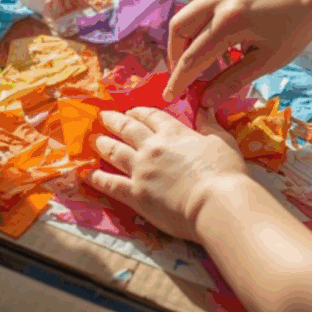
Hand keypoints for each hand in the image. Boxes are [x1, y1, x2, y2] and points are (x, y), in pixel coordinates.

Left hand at [88, 107, 247, 240]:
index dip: (139, 111)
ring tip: (93, 140)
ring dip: (102, 144)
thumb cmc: (225, 172)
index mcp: (174, 133)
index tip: (131, 110)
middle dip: (114, 121)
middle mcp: (153, 147)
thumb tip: (205, 108)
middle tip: (103, 116)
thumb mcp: (223, 141)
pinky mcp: (135, 193)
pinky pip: (110, 183)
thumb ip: (210, 124)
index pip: (152, 116)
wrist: (216, 203)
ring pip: (114, 152)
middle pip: (128, 129)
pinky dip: (96, 177)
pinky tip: (87, 173)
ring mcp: (141, 170)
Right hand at [164, 0, 311, 105]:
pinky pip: (199, 10)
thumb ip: (233, 81)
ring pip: (185, 16)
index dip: (180, 79)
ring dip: (185, 43)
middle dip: (176, 57)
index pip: (194, 56)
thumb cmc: (293, 33)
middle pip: (179, 29)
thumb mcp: (266, 62)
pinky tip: (215, 47)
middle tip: (186, 79)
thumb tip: (206, 102)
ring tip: (202, 66)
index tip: (170, 97)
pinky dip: (198, 30)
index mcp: (231, 21)